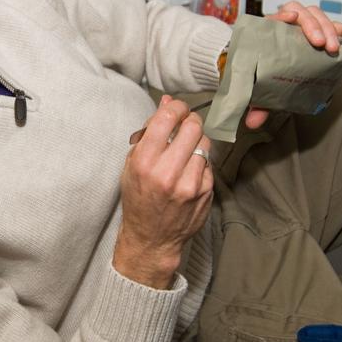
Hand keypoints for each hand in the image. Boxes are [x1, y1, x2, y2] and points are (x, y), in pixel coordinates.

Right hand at [115, 95, 213, 288]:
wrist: (152, 238)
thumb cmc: (139, 198)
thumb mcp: (132, 165)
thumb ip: (149, 132)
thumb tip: (167, 102)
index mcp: (145, 163)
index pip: (167, 118)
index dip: (175, 107)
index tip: (176, 109)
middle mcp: (168, 172)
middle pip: (193, 126)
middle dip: (189, 121)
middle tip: (184, 126)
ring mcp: (190, 184)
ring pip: (205, 142)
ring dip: (196, 141)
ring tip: (185, 152)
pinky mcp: (206, 191)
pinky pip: (209, 162)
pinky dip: (201, 161)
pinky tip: (189, 171)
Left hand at [244, 2, 341, 130]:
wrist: (268, 72)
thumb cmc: (261, 75)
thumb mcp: (258, 89)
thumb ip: (256, 103)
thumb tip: (253, 122)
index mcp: (268, 33)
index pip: (274, 17)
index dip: (282, 15)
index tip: (291, 19)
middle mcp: (287, 24)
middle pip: (301, 13)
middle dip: (313, 25)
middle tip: (321, 44)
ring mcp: (305, 27)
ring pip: (318, 16)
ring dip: (328, 28)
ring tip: (334, 48)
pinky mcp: (322, 32)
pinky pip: (335, 26)